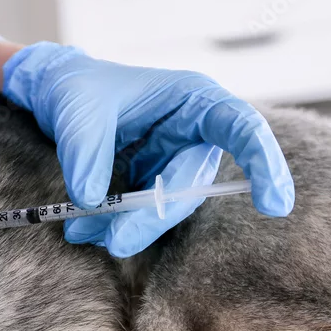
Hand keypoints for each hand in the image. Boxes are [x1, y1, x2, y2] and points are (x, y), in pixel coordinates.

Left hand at [2, 42, 294, 256]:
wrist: (56, 96)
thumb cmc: (76, 89)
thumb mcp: (76, 112)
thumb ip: (85, 154)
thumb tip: (90, 202)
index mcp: (193, 99)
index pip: (242, 128)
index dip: (263, 164)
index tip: (273, 205)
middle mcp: (193, 133)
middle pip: (193, 184)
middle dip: (155, 216)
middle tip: (116, 242)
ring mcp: (174, 163)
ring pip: (169, 208)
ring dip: (129, 226)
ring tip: (82, 232)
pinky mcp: (154, 186)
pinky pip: (144, 215)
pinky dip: (114, 225)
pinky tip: (83, 229)